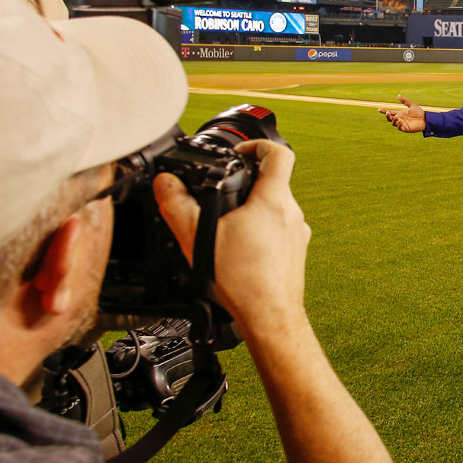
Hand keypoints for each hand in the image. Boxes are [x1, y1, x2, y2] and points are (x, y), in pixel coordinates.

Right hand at [153, 140, 311, 331]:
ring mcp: (297, 233)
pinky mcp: (295, 252)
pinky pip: (278, 230)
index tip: (239, 152)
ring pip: (275, 208)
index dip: (257, 145)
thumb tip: (165, 183)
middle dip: (247, 183)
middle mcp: (291, 213)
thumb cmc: (244, 281)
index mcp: (273, 200)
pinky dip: (260, 231)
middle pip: (273, 182)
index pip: (278, 153)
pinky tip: (240, 249)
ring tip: (227, 226)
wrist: (270, 317)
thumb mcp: (198, 237)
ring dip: (252, 209)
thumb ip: (177, 205)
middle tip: (223, 194)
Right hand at [379, 95, 425, 132]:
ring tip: (396, 117)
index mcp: (400, 113)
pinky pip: (399, 128)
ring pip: (393, 123)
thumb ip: (404, 101)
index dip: (384, 111)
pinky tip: (400, 121)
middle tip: (388, 113)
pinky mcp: (405, 128)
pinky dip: (398, 125)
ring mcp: (402, 124)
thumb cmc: (419, 112)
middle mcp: (400, 119)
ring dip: (393, 120)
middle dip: (387, 116)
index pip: (390, 112)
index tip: (379, 109)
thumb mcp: (411, 105)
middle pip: (389, 118)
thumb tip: (398, 95)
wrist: (426, 119)